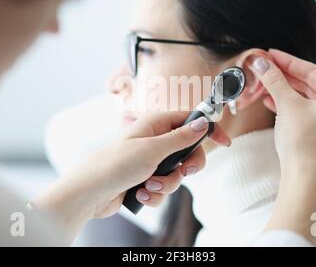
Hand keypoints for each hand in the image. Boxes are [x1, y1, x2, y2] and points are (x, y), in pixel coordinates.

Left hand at [33, 111, 229, 242]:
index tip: (224, 141)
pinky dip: (155, 194)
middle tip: (185, 172)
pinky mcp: (145, 180)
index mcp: (155, 125)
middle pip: (188, 151)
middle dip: (187, 166)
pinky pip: (164, 188)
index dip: (208, 129)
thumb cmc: (115, 164)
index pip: (189, 120)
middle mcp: (154, 142)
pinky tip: (140, 194)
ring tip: (149, 186)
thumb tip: (203, 123)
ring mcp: (150, 162)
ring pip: (177, 174)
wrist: (90, 193)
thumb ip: (181, 138)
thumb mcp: (153, 149)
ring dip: (167, 184)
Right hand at [250, 49, 315, 182]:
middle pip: (309, 84)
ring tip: (263, 82)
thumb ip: (274, 80)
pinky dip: (287, 105)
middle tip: (264, 66)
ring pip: (305, 99)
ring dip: (283, 90)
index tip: (270, 53)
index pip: (313, 71)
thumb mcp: (287, 104)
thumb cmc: (303, 140)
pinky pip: (303, 112)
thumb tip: (260, 62)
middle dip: (284, 76)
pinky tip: (269, 100)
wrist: (303, 177)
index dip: (288, 61)